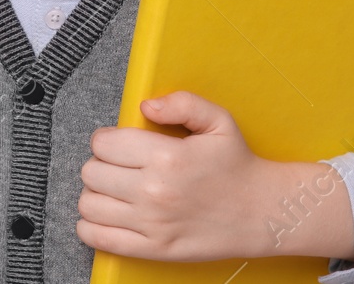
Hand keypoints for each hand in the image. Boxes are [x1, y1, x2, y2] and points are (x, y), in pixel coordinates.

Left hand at [76, 90, 279, 261]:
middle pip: (91, 172)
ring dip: (96, 195)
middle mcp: (155, 191)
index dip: (106, 140)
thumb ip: (181, 103)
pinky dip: (90, 227)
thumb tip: (145, 106)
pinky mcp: (155, 249)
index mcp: (166, 156)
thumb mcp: (218, 121)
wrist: (265, 212)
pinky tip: (106, 216)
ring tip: (116, 191)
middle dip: (101, 166)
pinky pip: (99, 238)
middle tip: (120, 168)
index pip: (102, 144)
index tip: (119, 145)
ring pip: (89, 204)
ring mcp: (153, 224)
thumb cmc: (236, 165)